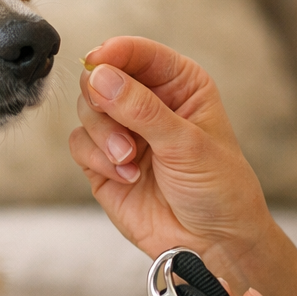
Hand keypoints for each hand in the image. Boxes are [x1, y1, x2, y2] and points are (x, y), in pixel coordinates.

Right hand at [68, 36, 276, 289]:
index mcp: (178, 84)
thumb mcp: (187, 143)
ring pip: (86, 110)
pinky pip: (79, 144)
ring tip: (129, 161)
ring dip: (103, 136)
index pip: (137, 52)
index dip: (114, 53)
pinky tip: (126, 177)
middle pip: (100, 77)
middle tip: (125, 134)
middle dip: (105, 104)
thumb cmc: (218, 187)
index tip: (97, 61)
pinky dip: (97, 159)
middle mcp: (147, 102)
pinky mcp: (103, 162)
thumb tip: (99, 76)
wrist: (212, 243)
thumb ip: (141, 109)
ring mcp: (123, 132)